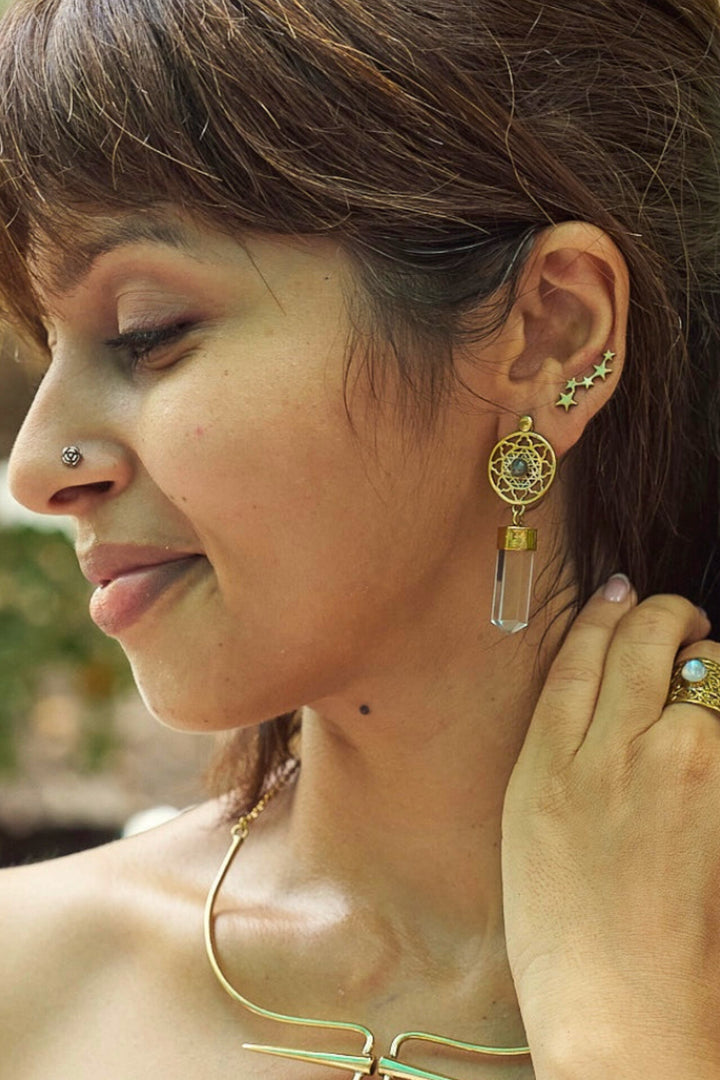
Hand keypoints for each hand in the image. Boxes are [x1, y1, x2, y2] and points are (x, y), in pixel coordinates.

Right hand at [501, 577, 719, 1079]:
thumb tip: (600, 699)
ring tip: (707, 680)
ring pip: (704, 668)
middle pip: (642, 639)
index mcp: (544, 763)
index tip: (620, 592)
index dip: (604, 611)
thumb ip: (558, 755)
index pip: (579, 654)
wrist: (620, 1010)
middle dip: (668, 612)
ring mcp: (669, 768)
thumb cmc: (566, 936)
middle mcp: (604, 751)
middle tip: (679, 617)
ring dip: (709, 664)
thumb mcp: (531, 829)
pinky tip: (718, 726)